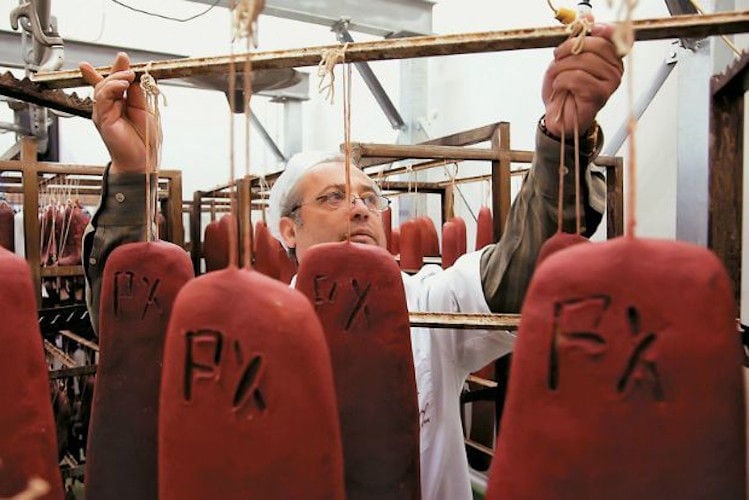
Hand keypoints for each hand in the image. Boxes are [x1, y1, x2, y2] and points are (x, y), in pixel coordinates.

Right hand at [79, 53, 156, 173]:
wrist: (142, 160)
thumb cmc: (144, 139)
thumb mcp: (145, 110)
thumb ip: (138, 94)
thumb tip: (136, 77)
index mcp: (120, 105)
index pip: (114, 83)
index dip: (116, 69)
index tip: (122, 57)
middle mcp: (109, 108)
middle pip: (107, 82)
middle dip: (117, 70)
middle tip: (127, 64)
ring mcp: (104, 113)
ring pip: (102, 88)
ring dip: (115, 78)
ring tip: (128, 76)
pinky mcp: (103, 120)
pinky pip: (102, 99)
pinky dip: (111, 89)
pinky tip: (122, 85)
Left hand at [542, 24, 622, 136]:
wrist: (558, 116)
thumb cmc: (564, 89)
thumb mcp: (567, 58)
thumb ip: (578, 39)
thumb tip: (588, 16)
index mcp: (610, 58)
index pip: (616, 36)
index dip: (603, 29)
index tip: (587, 29)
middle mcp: (615, 69)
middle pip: (597, 46)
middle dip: (570, 48)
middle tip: (557, 56)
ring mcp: (610, 83)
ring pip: (584, 62)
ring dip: (562, 67)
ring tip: (556, 76)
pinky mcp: (600, 95)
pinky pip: (578, 78)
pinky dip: (561, 80)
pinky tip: (559, 87)